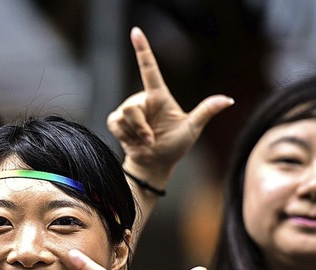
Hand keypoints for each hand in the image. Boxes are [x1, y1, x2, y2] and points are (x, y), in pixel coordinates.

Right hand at [107, 27, 233, 175]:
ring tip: (144, 141)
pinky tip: (132, 141)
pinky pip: (115, 124)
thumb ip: (205, 111)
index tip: (136, 32)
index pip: (149, 69)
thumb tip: (228, 99)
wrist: (155, 163)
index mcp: (159, 96)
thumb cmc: (174, 146)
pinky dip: (125, 136)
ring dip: (135, 134)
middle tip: (151, 139)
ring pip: (125, 116)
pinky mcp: (116, 120)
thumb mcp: (192, 129)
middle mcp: (142, 100)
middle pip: (133, 107)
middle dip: (141, 127)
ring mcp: (127, 110)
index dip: (142, 50)